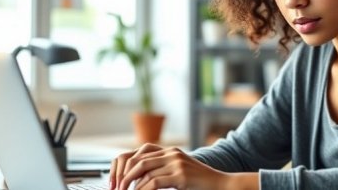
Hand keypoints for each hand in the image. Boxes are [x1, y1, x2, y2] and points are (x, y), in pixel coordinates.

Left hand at [110, 143, 228, 189]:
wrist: (220, 184)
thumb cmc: (199, 182)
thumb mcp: (178, 172)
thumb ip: (163, 171)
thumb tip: (140, 180)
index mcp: (171, 151)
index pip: (141, 153)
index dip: (127, 166)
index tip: (119, 180)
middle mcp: (172, 154)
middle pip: (139, 160)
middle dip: (125, 176)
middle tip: (117, 189)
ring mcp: (177, 163)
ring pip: (144, 171)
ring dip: (131, 185)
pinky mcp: (181, 176)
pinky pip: (154, 182)